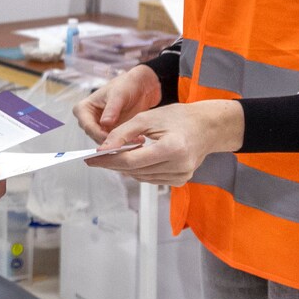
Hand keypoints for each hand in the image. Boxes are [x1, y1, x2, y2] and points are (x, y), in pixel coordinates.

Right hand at [75, 64, 160, 142]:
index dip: (99, 134)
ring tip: (136, 139)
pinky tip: (137, 139)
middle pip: (95, 136)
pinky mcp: (111, 131)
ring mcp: (100, 126)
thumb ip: (111, 109)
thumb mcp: (119, 95)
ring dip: (119, 142)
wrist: (142, 87)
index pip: (87, 126)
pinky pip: (115, 141)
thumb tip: (104, 123)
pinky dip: (124, 142)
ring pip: (105, 141)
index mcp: (84, 108)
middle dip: (111, 140)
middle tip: (127, 141)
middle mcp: (89, 119)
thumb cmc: (127, 84)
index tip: (114, 138)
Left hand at [92, 100, 242, 185]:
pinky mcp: (180, 180)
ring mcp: (181, 176)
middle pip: (135, 171)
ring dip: (125, 168)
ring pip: (141, 177)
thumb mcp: (148, 118)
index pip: (132, 160)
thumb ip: (123, 132)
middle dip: (113, 164)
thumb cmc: (179, 117)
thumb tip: (102, 148)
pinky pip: (151, 178)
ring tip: (111, 157)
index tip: (90, 158)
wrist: (207, 127)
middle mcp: (179, 166)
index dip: (108, 160)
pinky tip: (132, 160)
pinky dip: (139, 170)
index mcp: (173, 148)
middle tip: (95, 158)